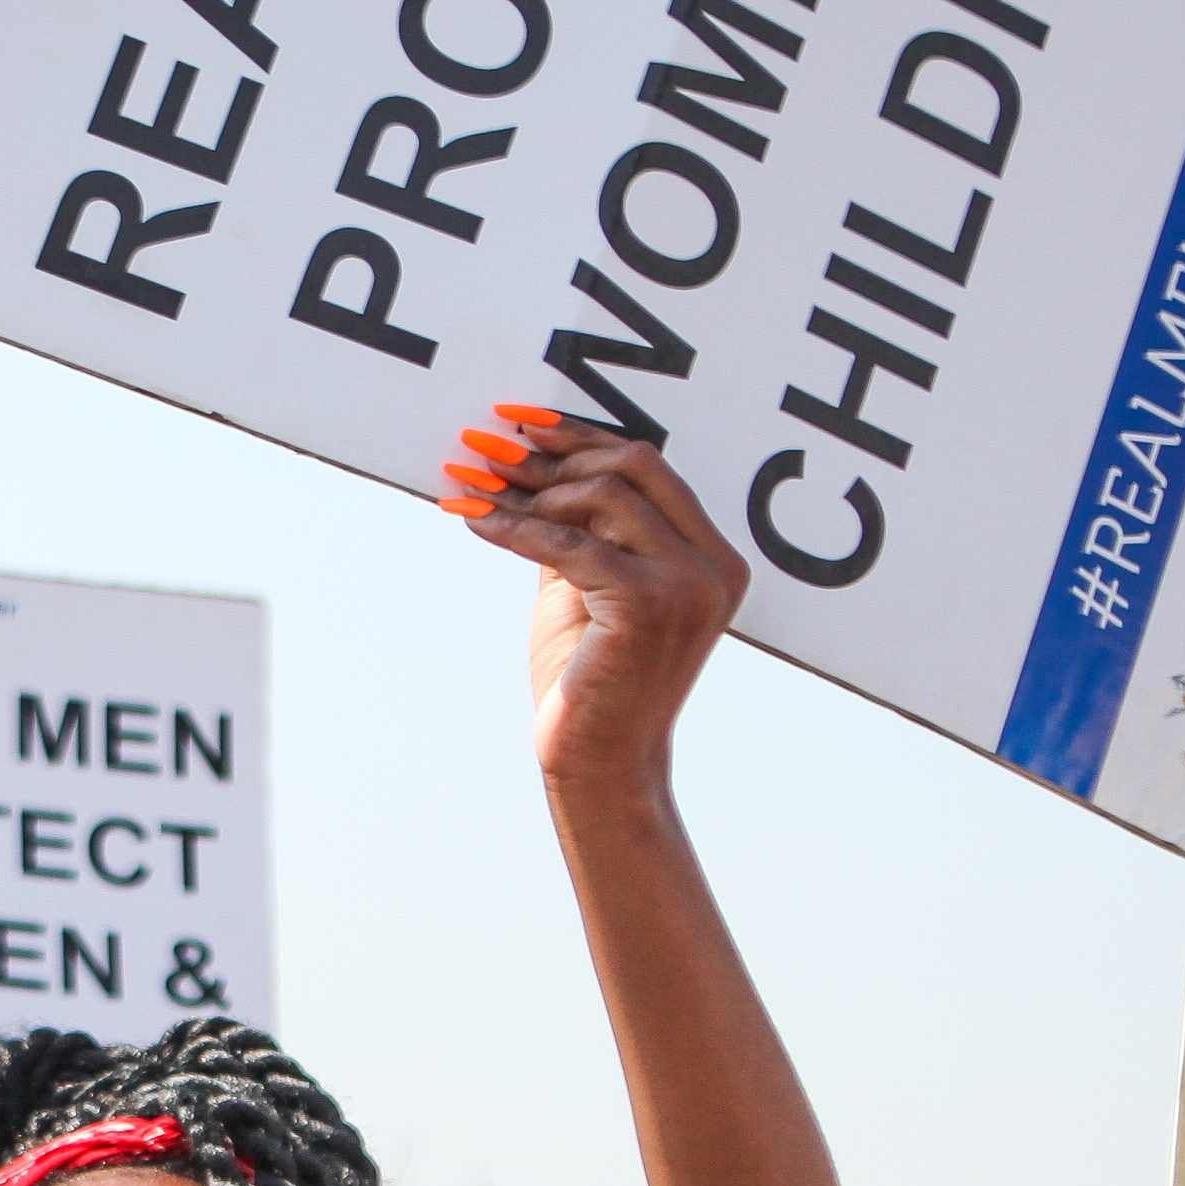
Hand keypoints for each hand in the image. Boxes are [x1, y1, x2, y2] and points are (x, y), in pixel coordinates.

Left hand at [439, 409, 739, 796]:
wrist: (600, 764)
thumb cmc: (591, 681)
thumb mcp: (587, 586)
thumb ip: (580, 528)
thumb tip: (528, 460)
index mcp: (712, 557)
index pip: (650, 466)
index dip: (581, 435)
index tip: (519, 420)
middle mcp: (714, 566)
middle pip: (634, 465)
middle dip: (553, 454)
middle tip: (486, 449)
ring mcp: (689, 585)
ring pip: (603, 496)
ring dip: (529, 490)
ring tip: (474, 489)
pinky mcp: (648, 606)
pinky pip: (568, 546)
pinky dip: (512, 527)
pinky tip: (470, 518)